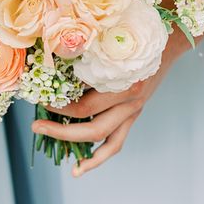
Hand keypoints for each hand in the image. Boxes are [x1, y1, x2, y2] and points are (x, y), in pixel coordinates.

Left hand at [32, 25, 200, 177]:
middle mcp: (129, 99)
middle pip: (90, 123)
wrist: (168, 41)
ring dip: (75, 143)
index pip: (83, 103)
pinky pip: (115, 142)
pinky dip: (98, 157)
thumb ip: (86, 55)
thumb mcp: (109, 41)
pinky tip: (80, 168)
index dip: (58, 104)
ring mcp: (133, 110)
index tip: (39, 99)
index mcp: (122, 81)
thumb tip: (52, 67)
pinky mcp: (133, 115)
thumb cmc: (134, 35)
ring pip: (102, 138)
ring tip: (55, 154)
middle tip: (35, 127)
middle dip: (59, 129)